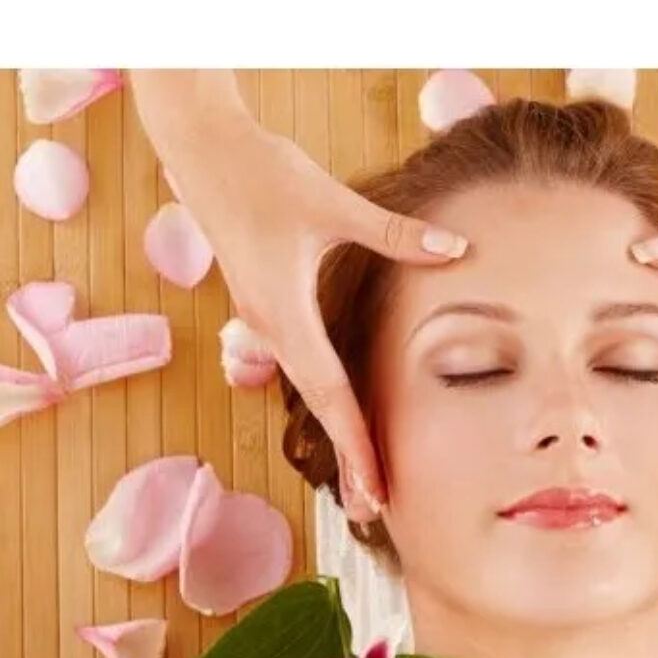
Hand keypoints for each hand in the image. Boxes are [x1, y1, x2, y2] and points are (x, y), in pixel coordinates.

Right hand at [169, 115, 469, 520]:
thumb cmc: (261, 170)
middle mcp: (272, 329)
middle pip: (318, 409)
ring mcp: (265, 322)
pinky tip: (342, 416)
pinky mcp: (265, 308)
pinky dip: (326, 403)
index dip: (357, 445)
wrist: (199, 146)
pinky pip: (301, 369)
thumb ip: (396, 234)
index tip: (376, 490)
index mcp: (286, 315)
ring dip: (336, 436)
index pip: (330, 396)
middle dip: (347, 459)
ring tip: (362, 481)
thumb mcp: (333, 202)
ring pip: (309, 393)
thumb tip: (458, 248)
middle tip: (373, 510)